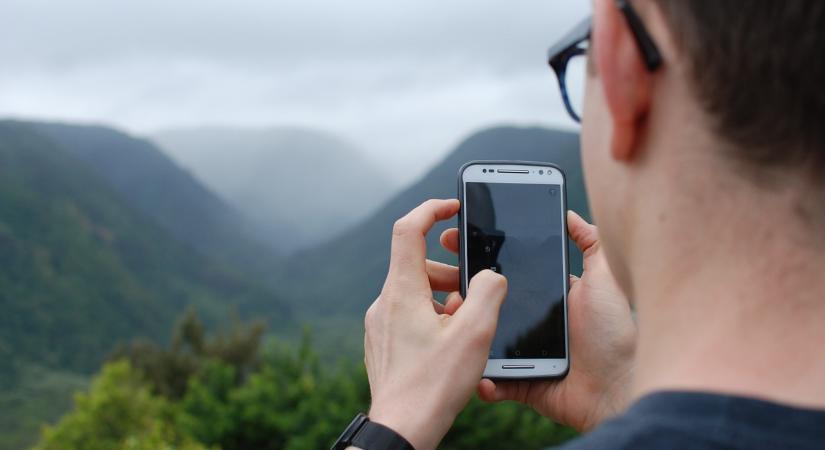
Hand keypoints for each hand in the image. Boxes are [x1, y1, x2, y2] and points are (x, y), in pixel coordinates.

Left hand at [364, 199, 507, 449]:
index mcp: (402, 291)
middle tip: (474, 292)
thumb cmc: (434, 385)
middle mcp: (384, 302)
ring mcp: (379, 324)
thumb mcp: (474, 335)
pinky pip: (408, 314)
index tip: (452, 208)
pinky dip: (432, 316)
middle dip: (451, 271)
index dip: (431, 210)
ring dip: (443, 297)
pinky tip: (449, 343)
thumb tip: (491, 275)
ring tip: (466, 325)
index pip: (408, 229)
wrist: (401, 429)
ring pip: (414, 292)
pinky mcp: (382, 342)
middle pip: (418, 264)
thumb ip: (488, 293)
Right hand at [464, 211, 636, 431]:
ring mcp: (525, 355)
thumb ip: (591, 243)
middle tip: (443, 281)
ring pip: (485, 341)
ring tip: (453, 321)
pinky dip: (482, 379)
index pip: (509, 275)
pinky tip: (475, 369)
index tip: (456, 243)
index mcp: (548, 298)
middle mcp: (534, 324)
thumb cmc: (615, 333)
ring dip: (466, 333)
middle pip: (491, 306)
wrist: (619, 388)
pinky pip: (494, 381)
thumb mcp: (606, 277)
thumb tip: (570, 214)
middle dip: (464, 294)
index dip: (482, 261)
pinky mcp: (521, 384)